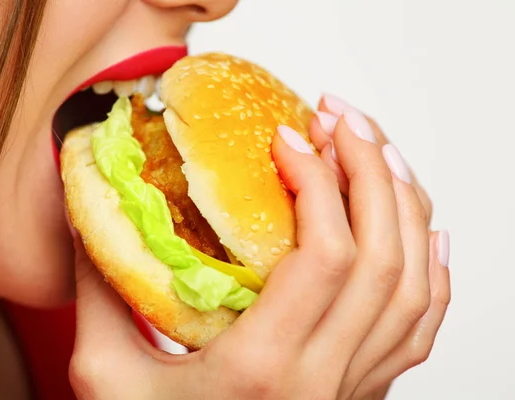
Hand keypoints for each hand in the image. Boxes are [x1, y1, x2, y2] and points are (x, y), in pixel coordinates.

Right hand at [67, 100, 450, 398]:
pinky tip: (427, 231)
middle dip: (368, 173)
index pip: (323, 257)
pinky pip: (420, 329)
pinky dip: (433, 272)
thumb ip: (100, 290)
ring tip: (377, 153)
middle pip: (382, 259)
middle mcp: (324, 383)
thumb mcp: (106, 375)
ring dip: (404, 208)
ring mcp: (353, 390)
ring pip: (413, 287)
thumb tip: (92, 210)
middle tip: (341, 122)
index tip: (289, 137)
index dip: (317, 182)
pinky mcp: (363, 394)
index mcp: (261, 371)